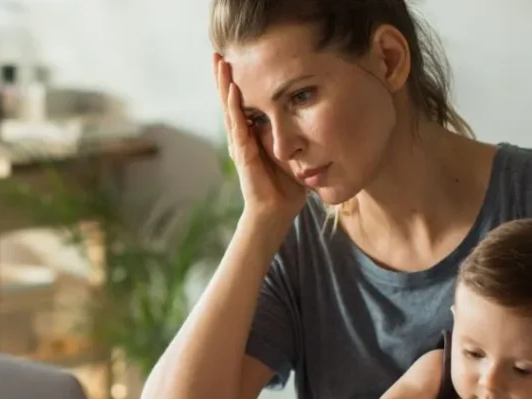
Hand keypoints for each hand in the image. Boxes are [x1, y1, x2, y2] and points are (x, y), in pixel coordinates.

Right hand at [214, 53, 306, 221]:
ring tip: (220, 63)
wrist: (276, 213)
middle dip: (224, 77)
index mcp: (253, 136)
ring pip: (229, 109)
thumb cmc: (285, 187)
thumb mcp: (294, 154)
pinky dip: (234, 107)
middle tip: (218, 52)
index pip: (243, 104)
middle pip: (230, 101)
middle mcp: (242, 138)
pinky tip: (232, 90)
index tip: (234, 60)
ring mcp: (240, 145)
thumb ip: (296, 137)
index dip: (237, 83)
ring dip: (224, 85)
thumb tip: (314, 119)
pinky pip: (238, 126)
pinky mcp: (243, 154)